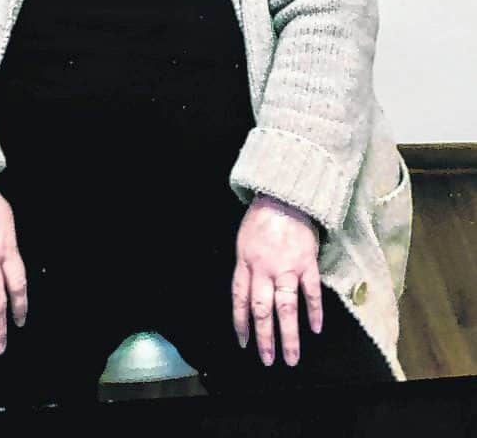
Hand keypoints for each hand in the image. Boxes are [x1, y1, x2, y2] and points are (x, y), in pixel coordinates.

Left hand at [232, 193, 321, 367]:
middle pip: (262, 310)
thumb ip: (246, 266)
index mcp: (246, 262)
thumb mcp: (243, 240)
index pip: (239, 299)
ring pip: (286, 307)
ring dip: (288, 336)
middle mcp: (264, 268)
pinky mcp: (307, 262)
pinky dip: (314, 311)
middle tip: (268, 359)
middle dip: (264, 338)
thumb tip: (247, 292)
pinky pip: (311, 292)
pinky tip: (315, 328)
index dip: (240, 323)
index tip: (244, 342)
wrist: (284, 196)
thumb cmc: (262, 217)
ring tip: (291, 357)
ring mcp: (286, 266)